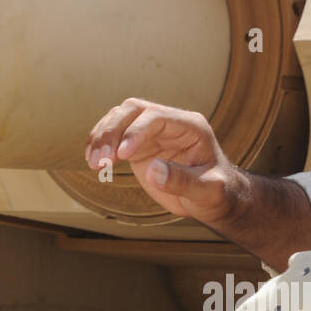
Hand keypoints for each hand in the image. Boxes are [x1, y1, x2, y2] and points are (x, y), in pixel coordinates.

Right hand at [85, 98, 237, 225]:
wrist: (215, 199)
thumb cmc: (218, 194)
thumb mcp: (208, 191)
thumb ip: (183, 181)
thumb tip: (153, 170)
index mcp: (191, 126)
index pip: (157, 117)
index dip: (136, 132)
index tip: (123, 155)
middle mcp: (169, 123)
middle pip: (133, 110)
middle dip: (113, 131)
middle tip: (101, 160)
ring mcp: (152, 132)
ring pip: (119, 118)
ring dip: (102, 137)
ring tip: (94, 164)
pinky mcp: (139, 145)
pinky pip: (114, 136)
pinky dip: (100, 145)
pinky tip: (92, 160)